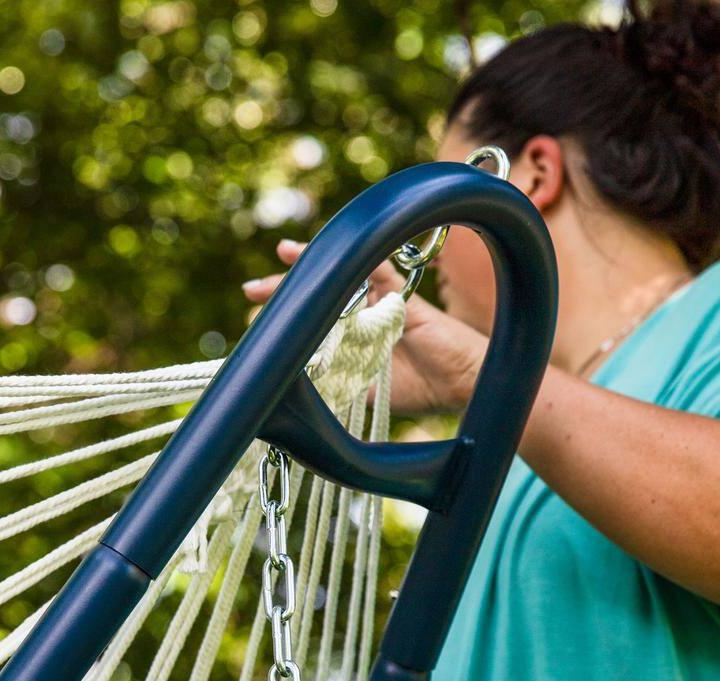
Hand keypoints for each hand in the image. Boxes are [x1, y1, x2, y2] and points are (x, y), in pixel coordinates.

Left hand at [242, 239, 489, 414]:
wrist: (466, 386)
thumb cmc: (426, 391)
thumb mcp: (368, 392)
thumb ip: (337, 384)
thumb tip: (295, 386)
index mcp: (356, 338)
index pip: (314, 320)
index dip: (288, 318)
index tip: (255, 320)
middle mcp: (366, 315)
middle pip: (321, 294)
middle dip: (286, 290)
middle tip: (253, 290)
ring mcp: (383, 302)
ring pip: (342, 275)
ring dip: (311, 266)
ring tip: (283, 256)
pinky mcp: (403, 295)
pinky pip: (376, 267)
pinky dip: (354, 255)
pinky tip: (329, 249)